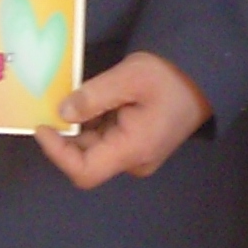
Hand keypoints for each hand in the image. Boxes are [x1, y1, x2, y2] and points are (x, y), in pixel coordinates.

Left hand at [33, 52, 211, 190]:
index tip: (42, 127)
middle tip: (51, 105)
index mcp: (132, 150)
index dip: (57, 153)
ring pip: (95, 148)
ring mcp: (136, 155)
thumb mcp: (129, 77)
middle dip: (66, 135)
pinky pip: (107, 140)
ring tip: (75, 97)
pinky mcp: (138, 144)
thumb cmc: (170, 77)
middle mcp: (133, 161)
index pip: (84, 171)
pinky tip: (93, 101)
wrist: (205, 76)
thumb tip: (62, 113)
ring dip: (80, 127)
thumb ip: (93, 97)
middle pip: (87, 160)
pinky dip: (93, 123)